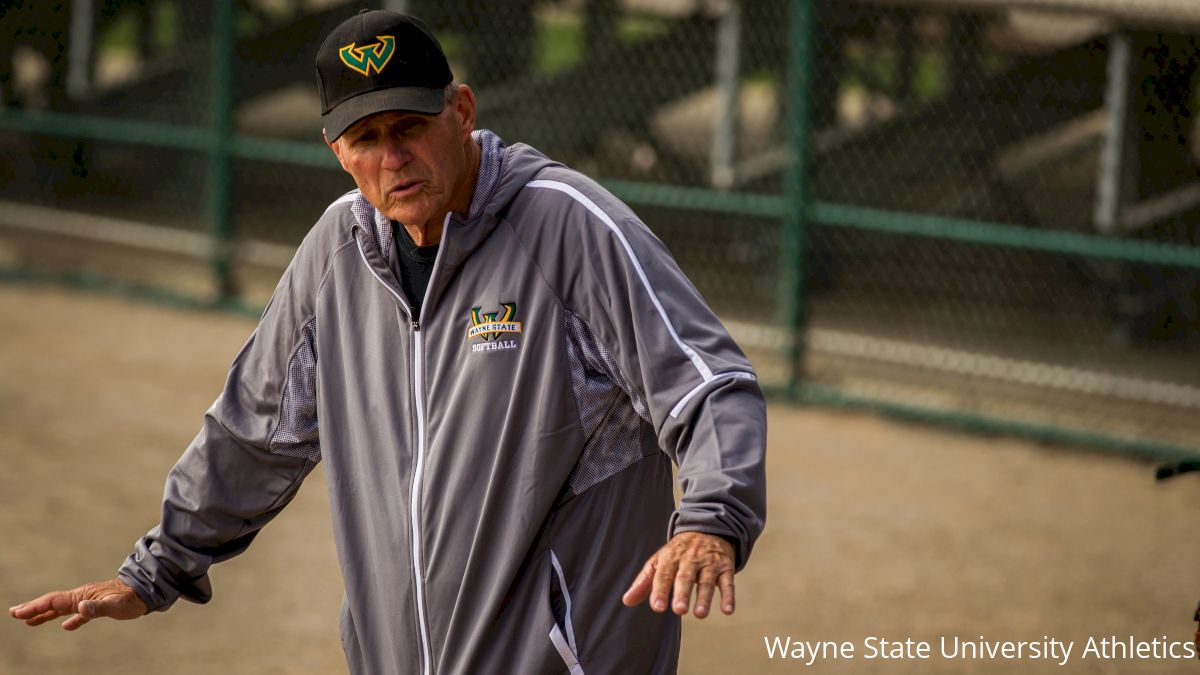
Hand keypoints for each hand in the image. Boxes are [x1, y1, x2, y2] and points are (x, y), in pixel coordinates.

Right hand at [9, 578, 148, 630]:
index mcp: (82, 596)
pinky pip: (78, 614)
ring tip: (29, 621)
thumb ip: (97, 608)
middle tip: (13, 613)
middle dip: (33, 608)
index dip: (35, 607)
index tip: (18, 613)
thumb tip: (80, 610)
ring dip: (45, 614)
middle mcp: (82, 597)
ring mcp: (89, 601)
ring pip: (62, 608)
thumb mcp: (115, 605)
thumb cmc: (132, 599)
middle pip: (53, 603)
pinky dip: (69, 620)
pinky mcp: (98, 606)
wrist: (147, 591)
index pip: (54, 602)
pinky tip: (66, 626)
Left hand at [621, 532, 735, 618]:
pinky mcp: (725, 568)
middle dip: (682, 593)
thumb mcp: (659, 561)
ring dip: (704, 598)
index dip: (660, 591)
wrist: (708, 528)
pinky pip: (728, 582)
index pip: (664, 575)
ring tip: (700, 614)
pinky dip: (729, 596)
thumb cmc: (679, 552)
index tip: (657, 607)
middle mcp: (690, 559)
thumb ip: (644, 582)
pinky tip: (728, 610)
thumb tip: (626, 601)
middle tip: (678, 610)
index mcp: (671, 558)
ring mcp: (709, 563)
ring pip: (707, 581)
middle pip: (685, 577)